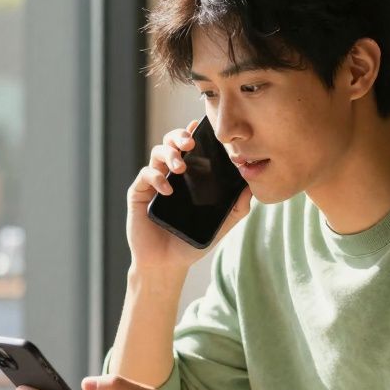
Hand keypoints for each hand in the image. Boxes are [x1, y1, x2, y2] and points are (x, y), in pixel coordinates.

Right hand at [127, 119, 251, 273]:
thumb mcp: (219, 226)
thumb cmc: (191, 242)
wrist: (167, 264)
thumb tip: (250, 190)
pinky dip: (156, 178)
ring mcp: (153, 183)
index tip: (200, 125)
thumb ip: (235, 209)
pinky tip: (167, 189)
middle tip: (190, 143)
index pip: (191, 148)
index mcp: (189, 177)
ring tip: (180, 168)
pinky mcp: (139, 193)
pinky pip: (145, 175)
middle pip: (171, 142)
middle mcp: (170, 174)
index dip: (194, 133)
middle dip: (179, 137)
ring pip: (157, 153)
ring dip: (169, 155)